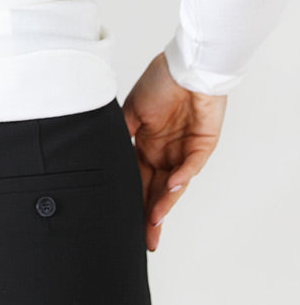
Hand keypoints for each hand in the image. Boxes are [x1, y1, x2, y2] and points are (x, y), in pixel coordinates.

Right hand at [122, 51, 226, 251]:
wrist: (185, 65)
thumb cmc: (159, 80)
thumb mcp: (131, 109)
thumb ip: (120, 133)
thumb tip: (102, 154)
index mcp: (147, 144)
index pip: (138, 179)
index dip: (133, 201)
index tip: (125, 223)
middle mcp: (165, 152)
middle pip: (156, 190)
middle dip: (151, 216)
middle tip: (145, 240)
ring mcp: (185, 150)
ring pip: (174, 185)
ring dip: (165, 203)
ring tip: (155, 221)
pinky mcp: (203, 145)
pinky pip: (192, 165)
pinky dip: (182, 176)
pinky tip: (172, 186)